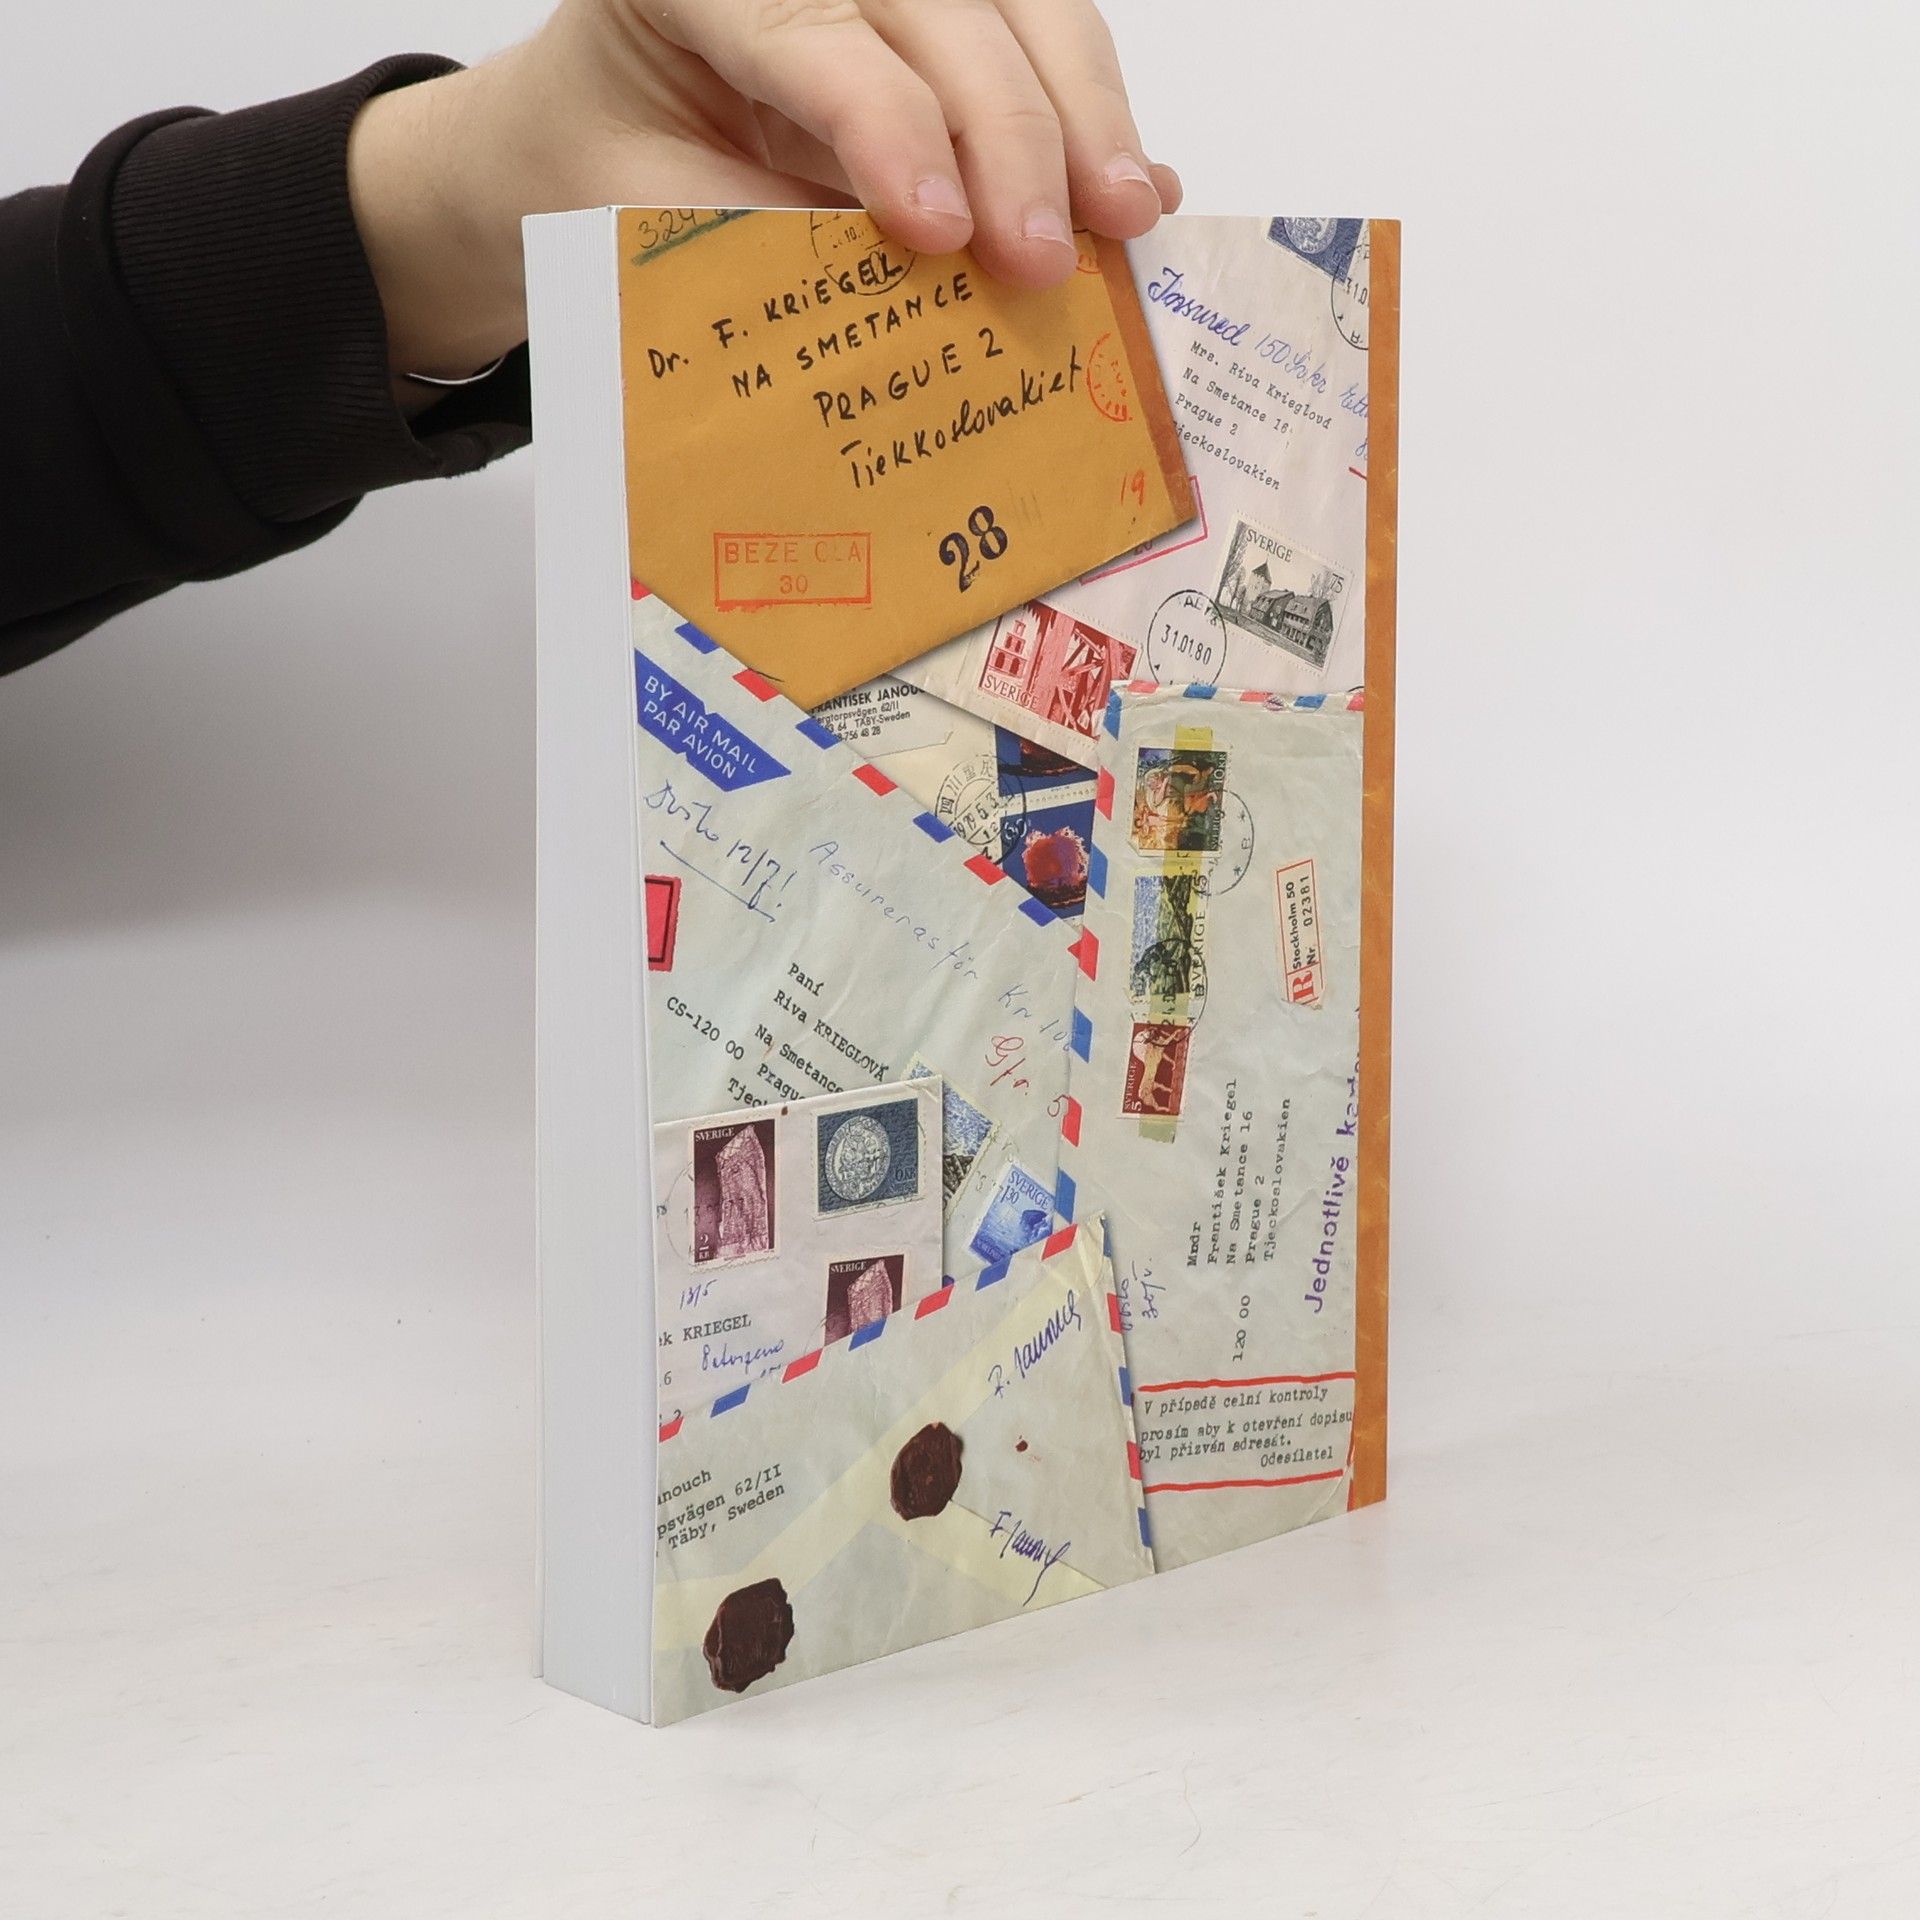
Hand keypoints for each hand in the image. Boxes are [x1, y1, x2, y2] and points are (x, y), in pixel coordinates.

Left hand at [349, 0, 1180, 391]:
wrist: (587, 146)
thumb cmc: (610, 183)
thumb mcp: (653, 228)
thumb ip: (767, 242)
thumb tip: (923, 294)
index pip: (813, 31)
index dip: (888, 124)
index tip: (941, 230)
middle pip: (944, 5)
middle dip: (1012, 133)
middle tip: (1047, 255)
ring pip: (1017, 6)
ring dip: (1084, 114)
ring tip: (1127, 217)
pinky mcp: (942, 15)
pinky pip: (1039, 38)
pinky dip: (1093, 115)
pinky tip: (1137, 186)